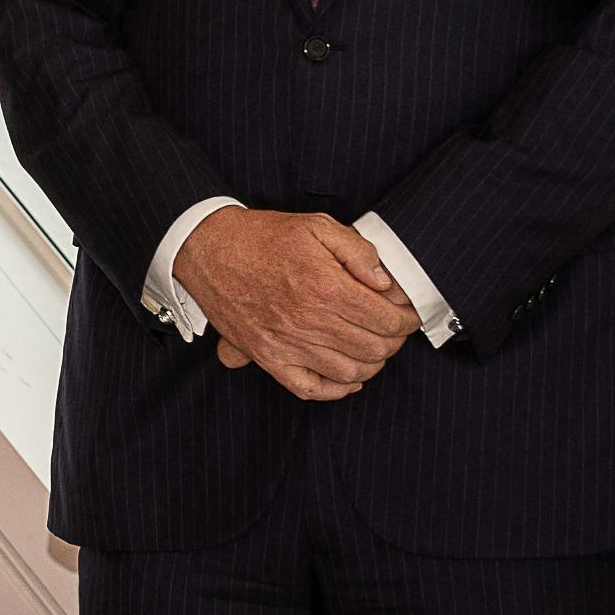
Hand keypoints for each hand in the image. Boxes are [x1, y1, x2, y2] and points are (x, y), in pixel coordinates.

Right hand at [177, 208, 418, 400]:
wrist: (207, 248)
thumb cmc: (262, 237)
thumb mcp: (316, 225)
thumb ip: (357, 250)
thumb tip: (384, 283)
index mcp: (324, 287)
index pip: (386, 319)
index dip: (406, 319)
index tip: (407, 313)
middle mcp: (307, 321)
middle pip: (374, 348)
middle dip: (393, 340)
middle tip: (393, 328)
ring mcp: (285, 344)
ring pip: (349, 373)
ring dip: (372, 364)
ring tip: (373, 347)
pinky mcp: (266, 357)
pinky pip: (310, 389)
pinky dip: (336, 390)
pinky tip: (348, 378)